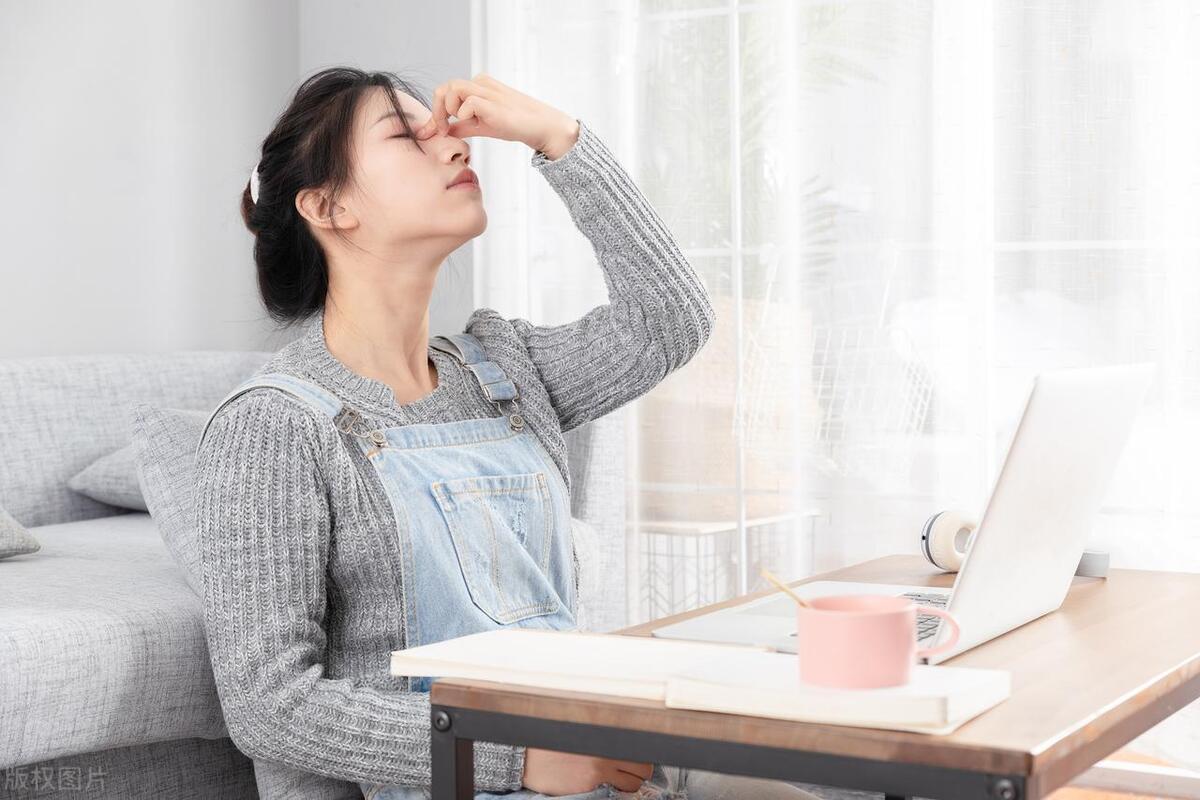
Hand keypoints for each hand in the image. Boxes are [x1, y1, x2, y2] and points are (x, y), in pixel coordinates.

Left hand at [414, 73, 578, 157]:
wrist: (537, 127)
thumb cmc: (511, 125)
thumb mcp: (479, 126)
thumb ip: (460, 126)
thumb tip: (441, 131)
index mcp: (477, 86)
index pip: (446, 91)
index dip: (435, 111)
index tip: (433, 131)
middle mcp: (480, 83)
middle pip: (445, 87)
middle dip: (437, 110)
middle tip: (443, 129)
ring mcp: (487, 90)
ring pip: (453, 89)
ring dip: (448, 110)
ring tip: (456, 125)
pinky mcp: (493, 101)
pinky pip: (467, 103)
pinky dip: (463, 115)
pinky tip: (473, 125)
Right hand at [520, 746, 653, 795]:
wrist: (526, 758)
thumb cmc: (553, 743)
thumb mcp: (581, 730)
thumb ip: (604, 734)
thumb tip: (623, 740)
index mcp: (605, 733)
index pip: (640, 746)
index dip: (640, 755)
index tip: (636, 759)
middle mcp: (606, 749)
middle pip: (644, 767)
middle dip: (640, 772)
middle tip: (630, 773)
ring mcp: (599, 769)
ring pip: (633, 785)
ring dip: (629, 784)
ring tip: (617, 781)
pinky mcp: (589, 785)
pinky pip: (614, 793)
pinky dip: (612, 791)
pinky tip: (600, 785)